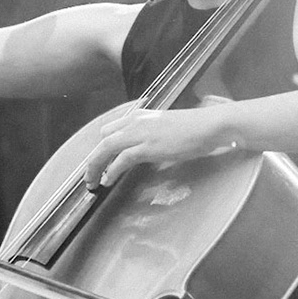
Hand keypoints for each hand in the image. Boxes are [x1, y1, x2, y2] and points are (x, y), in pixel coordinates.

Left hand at [82, 101, 238, 190]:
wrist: (208, 125)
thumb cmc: (195, 128)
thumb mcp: (166, 127)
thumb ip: (152, 134)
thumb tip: (146, 149)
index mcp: (139, 116)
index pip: (110, 130)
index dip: (102, 147)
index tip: (99, 162)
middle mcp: (135, 122)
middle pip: (103, 139)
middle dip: (94, 158)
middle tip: (89, 175)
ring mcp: (140, 133)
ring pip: (106, 148)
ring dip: (95, 167)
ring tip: (91, 182)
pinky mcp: (147, 147)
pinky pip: (120, 160)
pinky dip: (111, 171)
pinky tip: (107, 181)